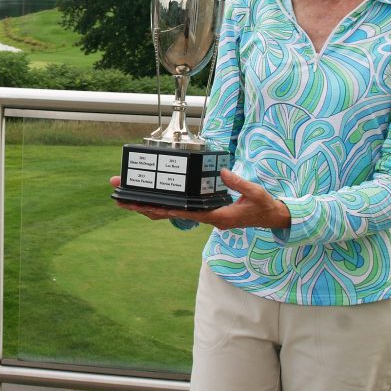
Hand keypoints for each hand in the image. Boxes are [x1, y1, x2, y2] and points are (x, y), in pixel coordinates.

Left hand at [109, 170, 290, 229]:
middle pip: (169, 214)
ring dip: (147, 206)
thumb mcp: (256, 193)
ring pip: (169, 213)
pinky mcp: (203, 212)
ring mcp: (203, 216)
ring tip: (123, 200)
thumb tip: (223, 172)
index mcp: (218, 217)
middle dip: (144, 207)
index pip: (188, 213)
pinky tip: (146, 201)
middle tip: (120, 200)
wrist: (271, 217)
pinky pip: (177, 209)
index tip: (151, 206)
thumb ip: (240, 183)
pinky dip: (160, 205)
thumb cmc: (264, 205)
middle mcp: (206, 219)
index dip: (170, 210)